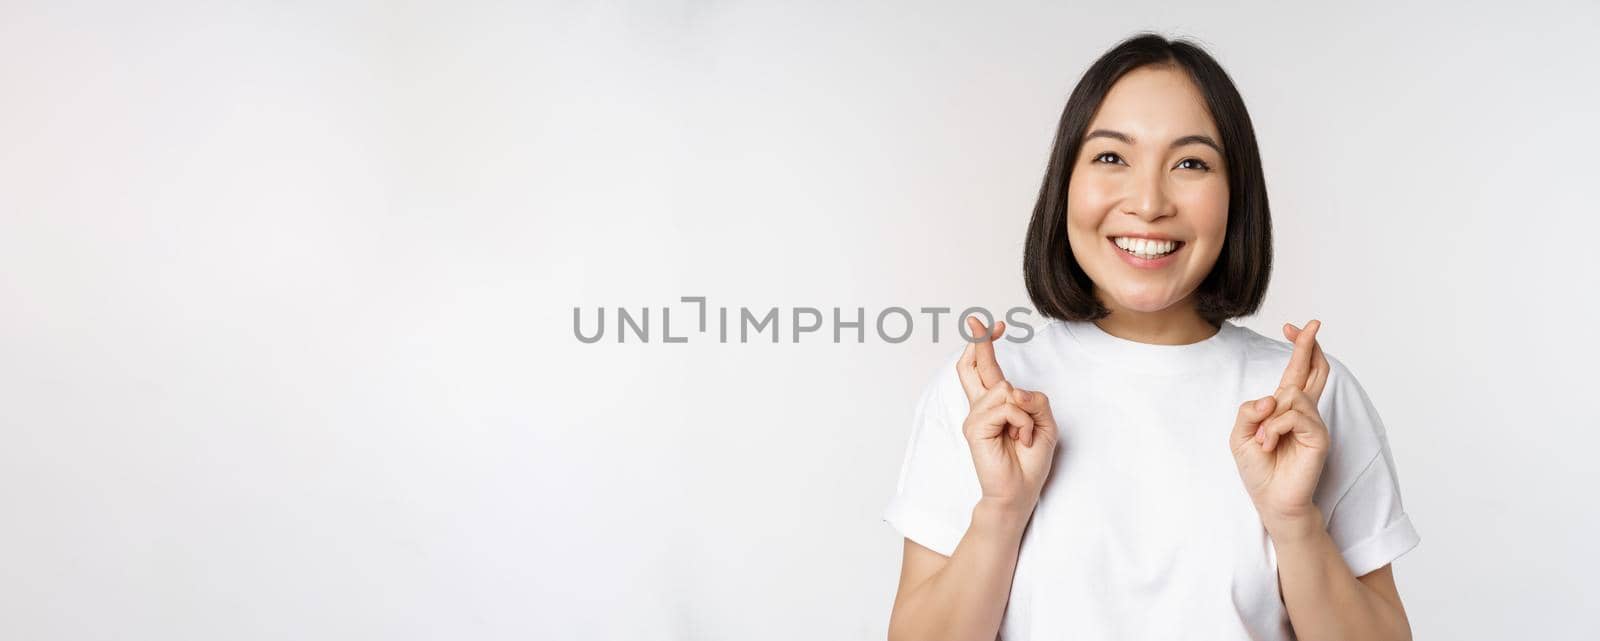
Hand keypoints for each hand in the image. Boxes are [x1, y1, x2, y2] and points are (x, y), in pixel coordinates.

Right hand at [956, 316, 1059, 515]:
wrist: (1019, 492)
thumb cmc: (1030, 460)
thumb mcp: (1045, 423)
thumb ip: (1034, 400)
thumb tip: (1013, 390)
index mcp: (996, 404)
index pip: (985, 368)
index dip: (986, 344)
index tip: (995, 326)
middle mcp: (981, 406)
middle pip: (973, 366)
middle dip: (978, 340)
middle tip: (976, 320)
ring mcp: (976, 416)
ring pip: (1005, 388)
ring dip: (1026, 412)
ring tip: (1024, 435)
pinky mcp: (975, 427)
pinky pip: (1007, 407)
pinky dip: (1022, 422)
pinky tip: (1019, 439)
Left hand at [1229, 319, 1331, 535]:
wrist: (1271, 500)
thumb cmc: (1259, 469)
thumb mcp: (1240, 435)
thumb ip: (1249, 410)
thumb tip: (1272, 397)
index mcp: (1284, 409)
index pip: (1296, 372)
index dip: (1298, 348)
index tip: (1292, 327)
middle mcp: (1302, 412)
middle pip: (1314, 371)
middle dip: (1309, 345)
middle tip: (1310, 324)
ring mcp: (1313, 424)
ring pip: (1292, 396)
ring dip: (1269, 418)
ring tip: (1262, 440)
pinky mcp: (1319, 437)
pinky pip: (1294, 416)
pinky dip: (1274, 428)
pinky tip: (1269, 444)